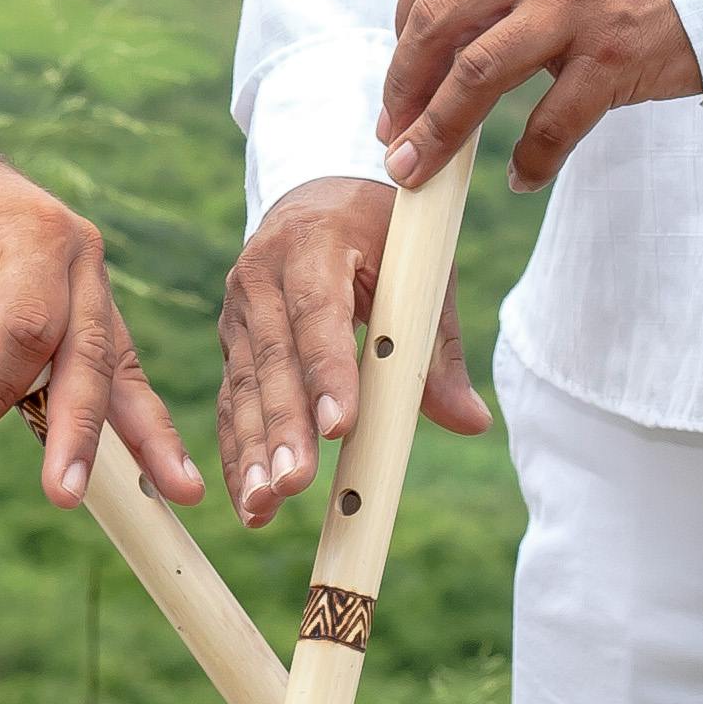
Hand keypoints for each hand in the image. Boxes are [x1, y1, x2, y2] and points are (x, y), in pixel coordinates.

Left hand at [0, 159, 202, 514]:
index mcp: (34, 227)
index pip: (25, 322)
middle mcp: (80, 254)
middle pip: (86, 351)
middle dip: (78, 428)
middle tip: (66, 494)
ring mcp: (94, 284)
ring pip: (118, 365)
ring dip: (141, 436)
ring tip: (175, 496)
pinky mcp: (93, 313)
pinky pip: (116, 371)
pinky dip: (136, 421)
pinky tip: (165, 474)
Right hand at [214, 177, 491, 528]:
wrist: (313, 197)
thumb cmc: (380, 234)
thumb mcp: (419, 270)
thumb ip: (436, 345)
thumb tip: (471, 421)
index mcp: (313, 242)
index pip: (318, 312)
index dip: (328, 370)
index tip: (340, 427)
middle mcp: (262, 274)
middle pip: (273, 359)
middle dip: (282, 427)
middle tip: (294, 482)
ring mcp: (238, 310)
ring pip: (245, 387)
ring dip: (252, 451)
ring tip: (264, 506)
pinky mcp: (230, 343)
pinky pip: (231, 402)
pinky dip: (237, 453)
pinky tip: (249, 501)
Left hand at [377, 0, 702, 192]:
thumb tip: (456, 20)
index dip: (399, 24)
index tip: (402, 67)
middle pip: (434, 25)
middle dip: (400, 87)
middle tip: (390, 131)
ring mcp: (573, 9)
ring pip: (475, 75)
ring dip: (436, 130)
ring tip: (415, 168)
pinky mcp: (612, 58)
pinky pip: (552, 124)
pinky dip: (530, 160)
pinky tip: (520, 179)